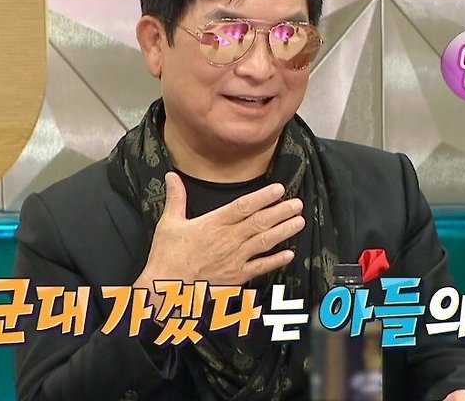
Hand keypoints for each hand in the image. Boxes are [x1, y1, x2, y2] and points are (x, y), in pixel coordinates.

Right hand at [135, 172, 304, 289]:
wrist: (166, 288)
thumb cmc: (167, 256)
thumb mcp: (169, 223)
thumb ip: (176, 198)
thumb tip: (171, 175)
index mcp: (213, 224)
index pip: (243, 206)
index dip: (263, 197)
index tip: (278, 189)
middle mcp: (228, 240)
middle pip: (259, 222)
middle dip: (281, 212)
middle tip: (297, 203)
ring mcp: (234, 259)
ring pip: (264, 242)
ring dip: (283, 231)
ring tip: (299, 221)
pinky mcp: (236, 276)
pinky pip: (260, 267)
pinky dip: (275, 261)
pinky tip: (289, 254)